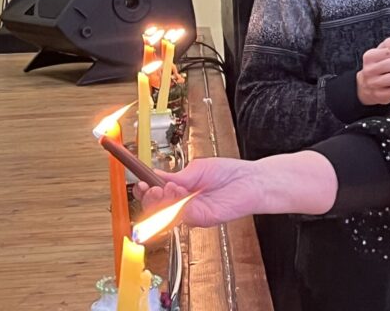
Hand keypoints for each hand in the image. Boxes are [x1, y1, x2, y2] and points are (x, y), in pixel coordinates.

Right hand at [133, 157, 257, 227]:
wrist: (250, 180)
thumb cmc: (229, 173)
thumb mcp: (197, 169)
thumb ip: (176, 176)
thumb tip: (155, 175)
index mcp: (182, 191)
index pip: (156, 195)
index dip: (145, 191)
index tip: (139, 183)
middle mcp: (184, 204)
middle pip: (156, 209)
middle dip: (148, 198)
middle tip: (149, 187)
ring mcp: (192, 213)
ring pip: (165, 215)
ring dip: (160, 201)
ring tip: (166, 188)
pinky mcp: (200, 219)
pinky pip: (180, 216)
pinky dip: (175, 205)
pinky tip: (178, 192)